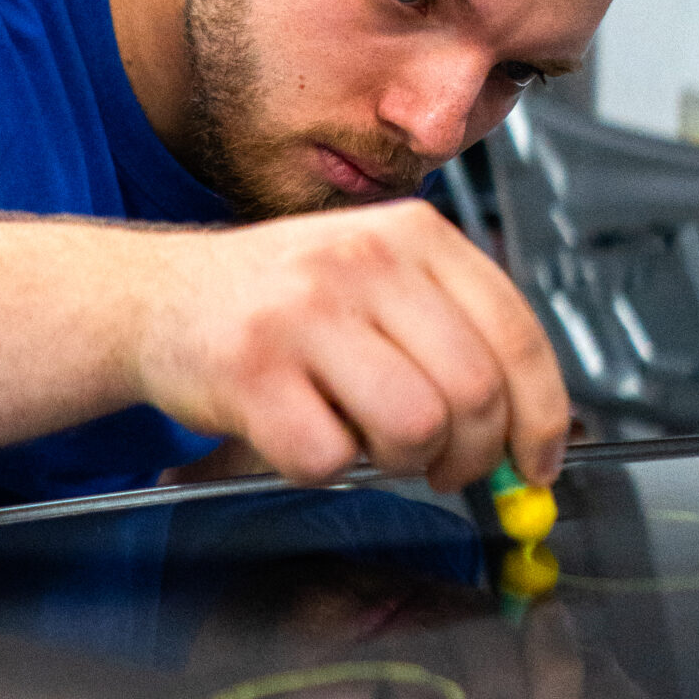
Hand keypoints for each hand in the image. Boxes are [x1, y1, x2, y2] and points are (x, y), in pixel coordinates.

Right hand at [132, 198, 568, 492]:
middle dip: (471, 454)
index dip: (542, 415)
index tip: (537, 460)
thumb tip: (529, 435)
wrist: (156, 296)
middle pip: (474, 391)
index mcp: (411, 233)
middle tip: (445, 466)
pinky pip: (329, 457)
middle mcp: (361, 261)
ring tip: (365, 436)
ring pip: (414, 427)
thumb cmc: (279, 302)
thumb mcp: (376, 280)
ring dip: (400, 460)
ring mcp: (303, 312)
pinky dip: (322, 465)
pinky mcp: (251, 370)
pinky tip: (300, 428)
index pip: (515, 334)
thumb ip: (456, 338)